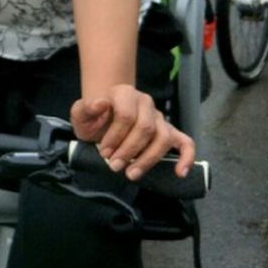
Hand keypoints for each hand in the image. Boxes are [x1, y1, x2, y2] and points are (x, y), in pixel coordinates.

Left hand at [70, 83, 195, 180]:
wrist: (103, 119)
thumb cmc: (93, 118)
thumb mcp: (81, 114)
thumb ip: (85, 108)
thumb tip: (100, 103)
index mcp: (124, 93)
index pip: (127, 115)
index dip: (116, 137)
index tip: (104, 153)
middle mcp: (146, 103)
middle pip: (146, 128)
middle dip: (129, 150)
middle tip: (114, 166)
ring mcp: (160, 118)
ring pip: (163, 138)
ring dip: (148, 159)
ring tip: (131, 174)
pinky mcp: (169, 132)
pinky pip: (185, 142)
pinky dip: (186, 157)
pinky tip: (180, 173)